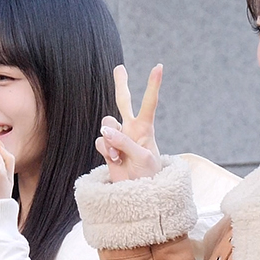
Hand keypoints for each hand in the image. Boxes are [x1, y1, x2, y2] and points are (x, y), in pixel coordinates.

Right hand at [97, 64, 161, 181]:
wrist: (138, 193)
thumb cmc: (148, 175)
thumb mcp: (142, 158)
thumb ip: (125, 142)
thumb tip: (104, 130)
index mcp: (145, 128)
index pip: (149, 102)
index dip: (153, 85)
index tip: (158, 66)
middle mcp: (131, 129)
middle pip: (123, 101)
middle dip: (121, 84)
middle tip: (119, 68)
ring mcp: (118, 138)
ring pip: (106, 124)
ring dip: (110, 139)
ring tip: (118, 156)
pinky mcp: (108, 149)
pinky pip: (101, 141)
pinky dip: (106, 151)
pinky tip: (115, 161)